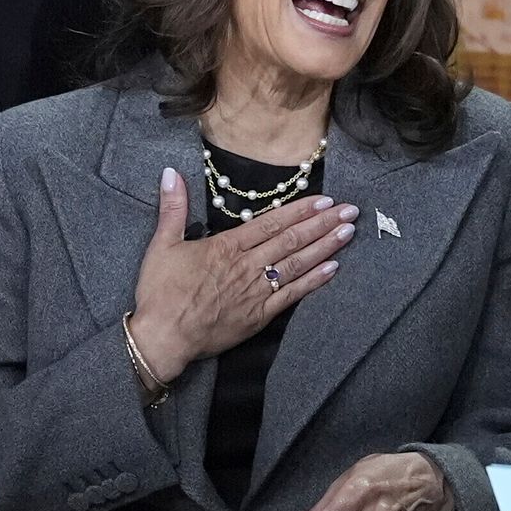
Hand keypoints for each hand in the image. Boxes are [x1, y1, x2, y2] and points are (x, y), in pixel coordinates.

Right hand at [127, 170, 354, 387]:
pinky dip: (313, 281)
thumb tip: (171, 173)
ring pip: (297, 264)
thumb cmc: (161, 292)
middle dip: (323, 223)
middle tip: (350, 210)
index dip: (300, 210)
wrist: (163, 337)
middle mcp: (247, 265)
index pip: (271, 223)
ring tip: (348, 232)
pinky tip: (333, 268)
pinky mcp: (259, 315)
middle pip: (292, 240)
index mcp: (226, 246)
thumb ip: (173, 208)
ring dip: (325, 246)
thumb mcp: (162, 245)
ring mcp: (256, 291)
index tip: (324, 199)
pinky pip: (292, 295)